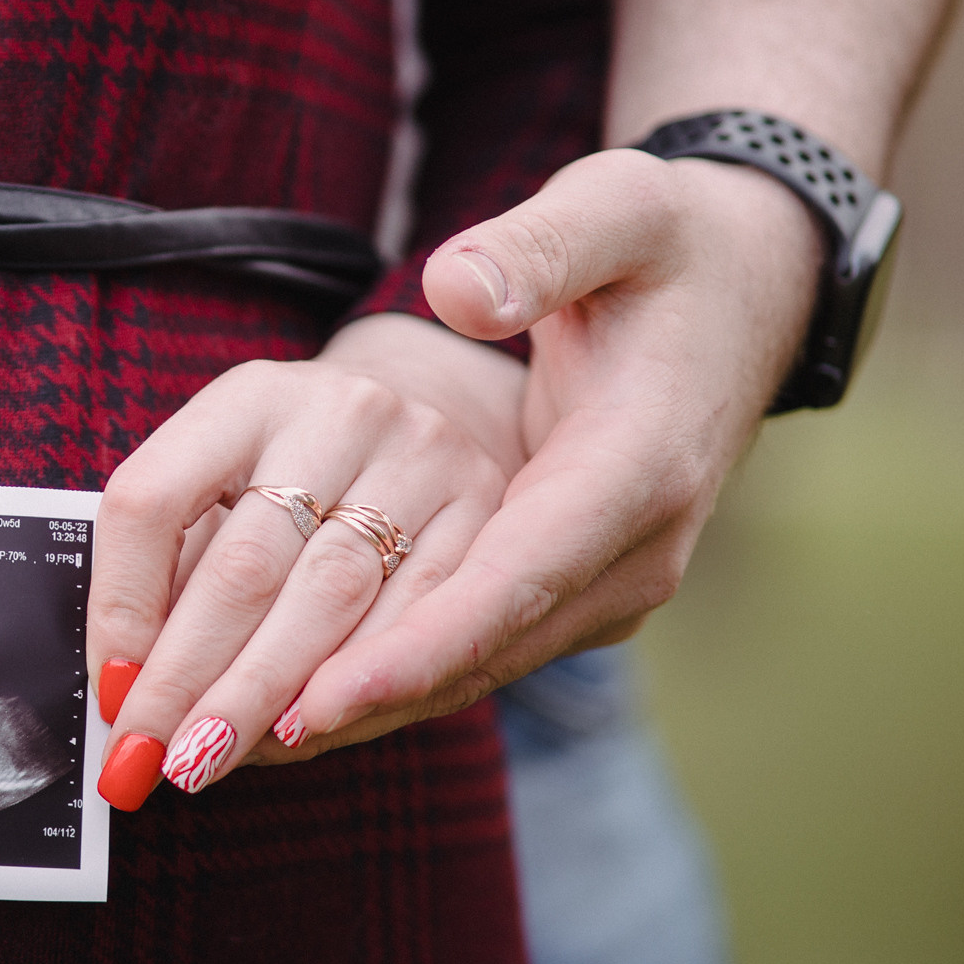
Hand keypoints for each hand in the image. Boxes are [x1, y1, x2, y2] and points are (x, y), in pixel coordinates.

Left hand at [85, 312, 524, 806]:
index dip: (123, 603)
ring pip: (332, 600)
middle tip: (152, 755)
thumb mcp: (224, 488)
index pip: (152, 499)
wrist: (425, 424)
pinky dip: (352, 690)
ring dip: (263, 696)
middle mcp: (339, 413)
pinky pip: (414, 620)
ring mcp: (422, 456)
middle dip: (193, 678)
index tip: (109, 689)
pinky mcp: (484, 510)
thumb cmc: (297, 480)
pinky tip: (304, 732)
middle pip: (247, 564)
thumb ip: (175, 570)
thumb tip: (126, 682)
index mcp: (247, 398)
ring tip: (210, 757)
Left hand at [283, 147, 822, 750]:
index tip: (314, 701)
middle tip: (214, 751)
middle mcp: (633, 549)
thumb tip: (458, 290)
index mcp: (638, 467)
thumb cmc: (668, 245)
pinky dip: (387, 679)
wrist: (749, 288)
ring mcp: (611, 581)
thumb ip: (540, 247)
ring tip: (226, 748)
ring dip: (354, 710)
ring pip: (471, 666)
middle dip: (347, 705)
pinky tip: (288, 708)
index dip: (412, 646)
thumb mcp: (617, 211)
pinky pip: (474, 648)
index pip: (513, 579)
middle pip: (477, 650)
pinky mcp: (580, 588)